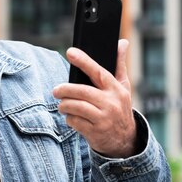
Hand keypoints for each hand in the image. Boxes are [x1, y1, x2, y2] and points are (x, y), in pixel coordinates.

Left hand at [53, 39, 136, 157]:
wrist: (125, 140)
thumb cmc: (120, 107)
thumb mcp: (123, 87)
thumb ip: (119, 64)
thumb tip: (122, 42)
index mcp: (116, 89)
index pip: (98, 72)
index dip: (84, 61)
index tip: (70, 52)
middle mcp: (111, 103)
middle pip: (82, 91)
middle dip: (65, 89)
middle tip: (56, 90)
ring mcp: (103, 119)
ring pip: (76, 107)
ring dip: (64, 105)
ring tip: (62, 104)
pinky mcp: (95, 132)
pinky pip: (74, 121)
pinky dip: (69, 118)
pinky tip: (71, 117)